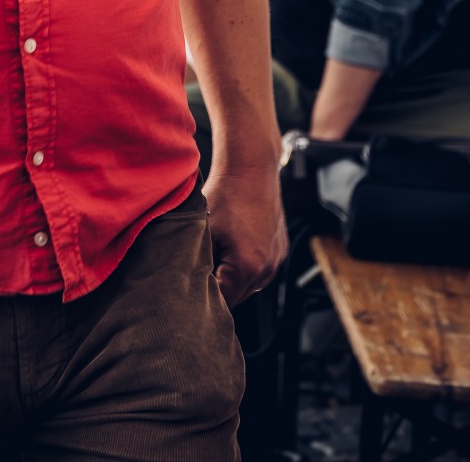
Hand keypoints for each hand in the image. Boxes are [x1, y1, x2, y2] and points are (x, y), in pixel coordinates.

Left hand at [203, 161, 287, 306]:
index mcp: (247, 268)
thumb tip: (189, 286)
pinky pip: (260, 270)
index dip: (203, 297)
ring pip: (248, 285)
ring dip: (232, 276)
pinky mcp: (281, 251)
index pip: (222, 303)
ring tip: (219, 248)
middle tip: (199, 265)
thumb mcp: (204, 230)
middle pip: (236, 296)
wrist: (251, 166)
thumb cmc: (224, 194)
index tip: (189, 289)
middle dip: (218, 286)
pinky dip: (246, 264)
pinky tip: (234, 241)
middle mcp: (267, 269)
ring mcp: (277, 261)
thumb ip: (199, 264)